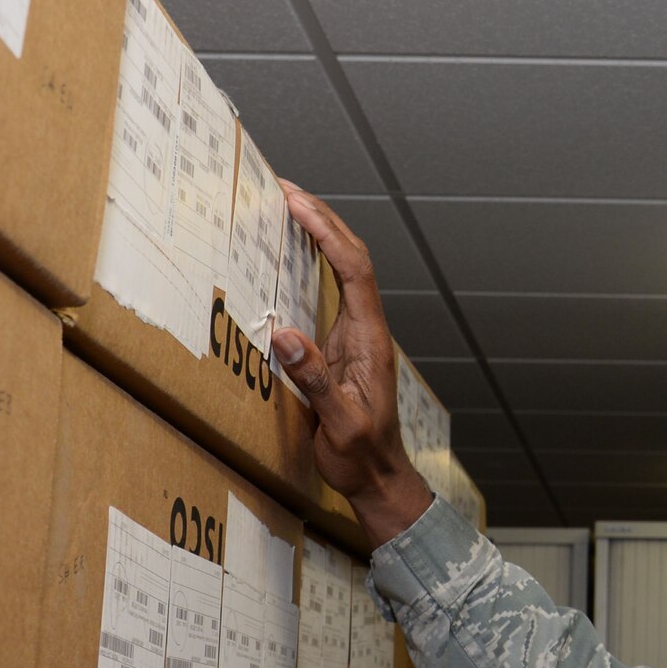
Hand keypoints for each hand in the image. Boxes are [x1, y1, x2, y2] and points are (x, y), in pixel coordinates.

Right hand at [273, 180, 434, 547]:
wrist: (380, 478)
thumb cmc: (361, 456)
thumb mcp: (338, 423)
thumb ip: (316, 380)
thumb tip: (287, 335)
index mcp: (370, 340)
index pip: (353, 270)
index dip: (326, 232)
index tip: (297, 203)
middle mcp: (368, 330)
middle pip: (353, 258)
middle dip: (323, 219)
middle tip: (286, 189)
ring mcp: (359, 336)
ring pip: (346, 271)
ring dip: (322, 236)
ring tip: (289, 207)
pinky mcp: (347, 347)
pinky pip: (335, 291)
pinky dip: (317, 263)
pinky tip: (295, 255)